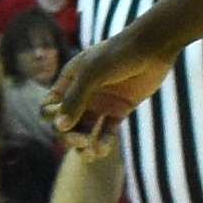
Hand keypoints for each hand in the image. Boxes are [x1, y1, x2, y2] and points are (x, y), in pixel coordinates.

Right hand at [48, 23, 177, 139]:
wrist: (153, 48)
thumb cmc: (118, 55)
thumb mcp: (92, 74)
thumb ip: (75, 99)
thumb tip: (58, 126)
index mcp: (69, 81)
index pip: (50, 107)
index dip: (53, 118)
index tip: (64, 122)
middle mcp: (82, 94)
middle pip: (67, 123)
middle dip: (70, 135)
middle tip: (82, 141)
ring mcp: (101, 103)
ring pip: (85, 130)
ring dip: (84, 144)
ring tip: (90, 154)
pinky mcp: (119, 110)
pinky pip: (106, 131)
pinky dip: (103, 142)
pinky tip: (102, 148)